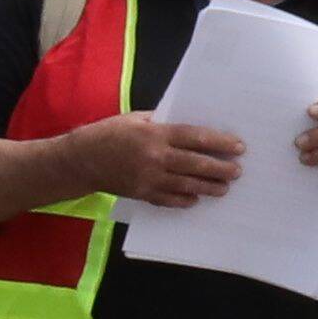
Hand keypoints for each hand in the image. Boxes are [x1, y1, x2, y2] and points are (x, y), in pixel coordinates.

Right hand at [87, 110, 251, 207]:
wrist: (80, 160)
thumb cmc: (107, 134)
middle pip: (196, 164)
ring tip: (223, 188)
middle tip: (237, 171)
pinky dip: (185, 200)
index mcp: (155, 134)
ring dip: (209, 187)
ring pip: (187, 185)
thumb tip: (187, 128)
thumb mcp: (134, 119)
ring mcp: (149, 178)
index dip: (220, 143)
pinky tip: (196, 198)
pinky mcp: (142, 194)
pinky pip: (169, 200)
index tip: (238, 147)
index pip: (195, 138)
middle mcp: (155, 157)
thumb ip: (161, 122)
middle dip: (220, 169)